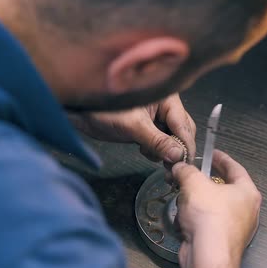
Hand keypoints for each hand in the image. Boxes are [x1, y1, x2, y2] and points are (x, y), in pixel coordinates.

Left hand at [69, 94, 195, 163]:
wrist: (81, 113)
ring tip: (155, 159)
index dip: (185, 145)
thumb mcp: (132, 126)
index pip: (183, 124)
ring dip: (167, 152)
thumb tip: (178, 156)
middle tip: (172, 170)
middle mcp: (165, 106)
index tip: (185, 164)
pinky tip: (145, 152)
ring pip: (172, 139)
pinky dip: (156, 151)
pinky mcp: (148, 128)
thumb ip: (156, 141)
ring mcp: (157, 118)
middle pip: (182, 132)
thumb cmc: (104, 110)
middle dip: (177, 150)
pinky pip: (161, 142)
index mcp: (166, 97)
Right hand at [173, 150, 261, 267]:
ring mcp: (236, 228)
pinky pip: (209, 224)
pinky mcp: (223, 242)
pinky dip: (197, 219)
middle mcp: (247, 210)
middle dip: (205, 181)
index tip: (211, 153)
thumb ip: (186, 170)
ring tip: (183, 195)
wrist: (208, 255)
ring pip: (214, 207)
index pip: (236, 168)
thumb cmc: (208, 214)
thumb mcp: (193, 183)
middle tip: (192, 173)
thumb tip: (179, 167)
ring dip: (197, 201)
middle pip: (224, 188)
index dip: (221, 158)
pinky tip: (184, 218)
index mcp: (248, 192)